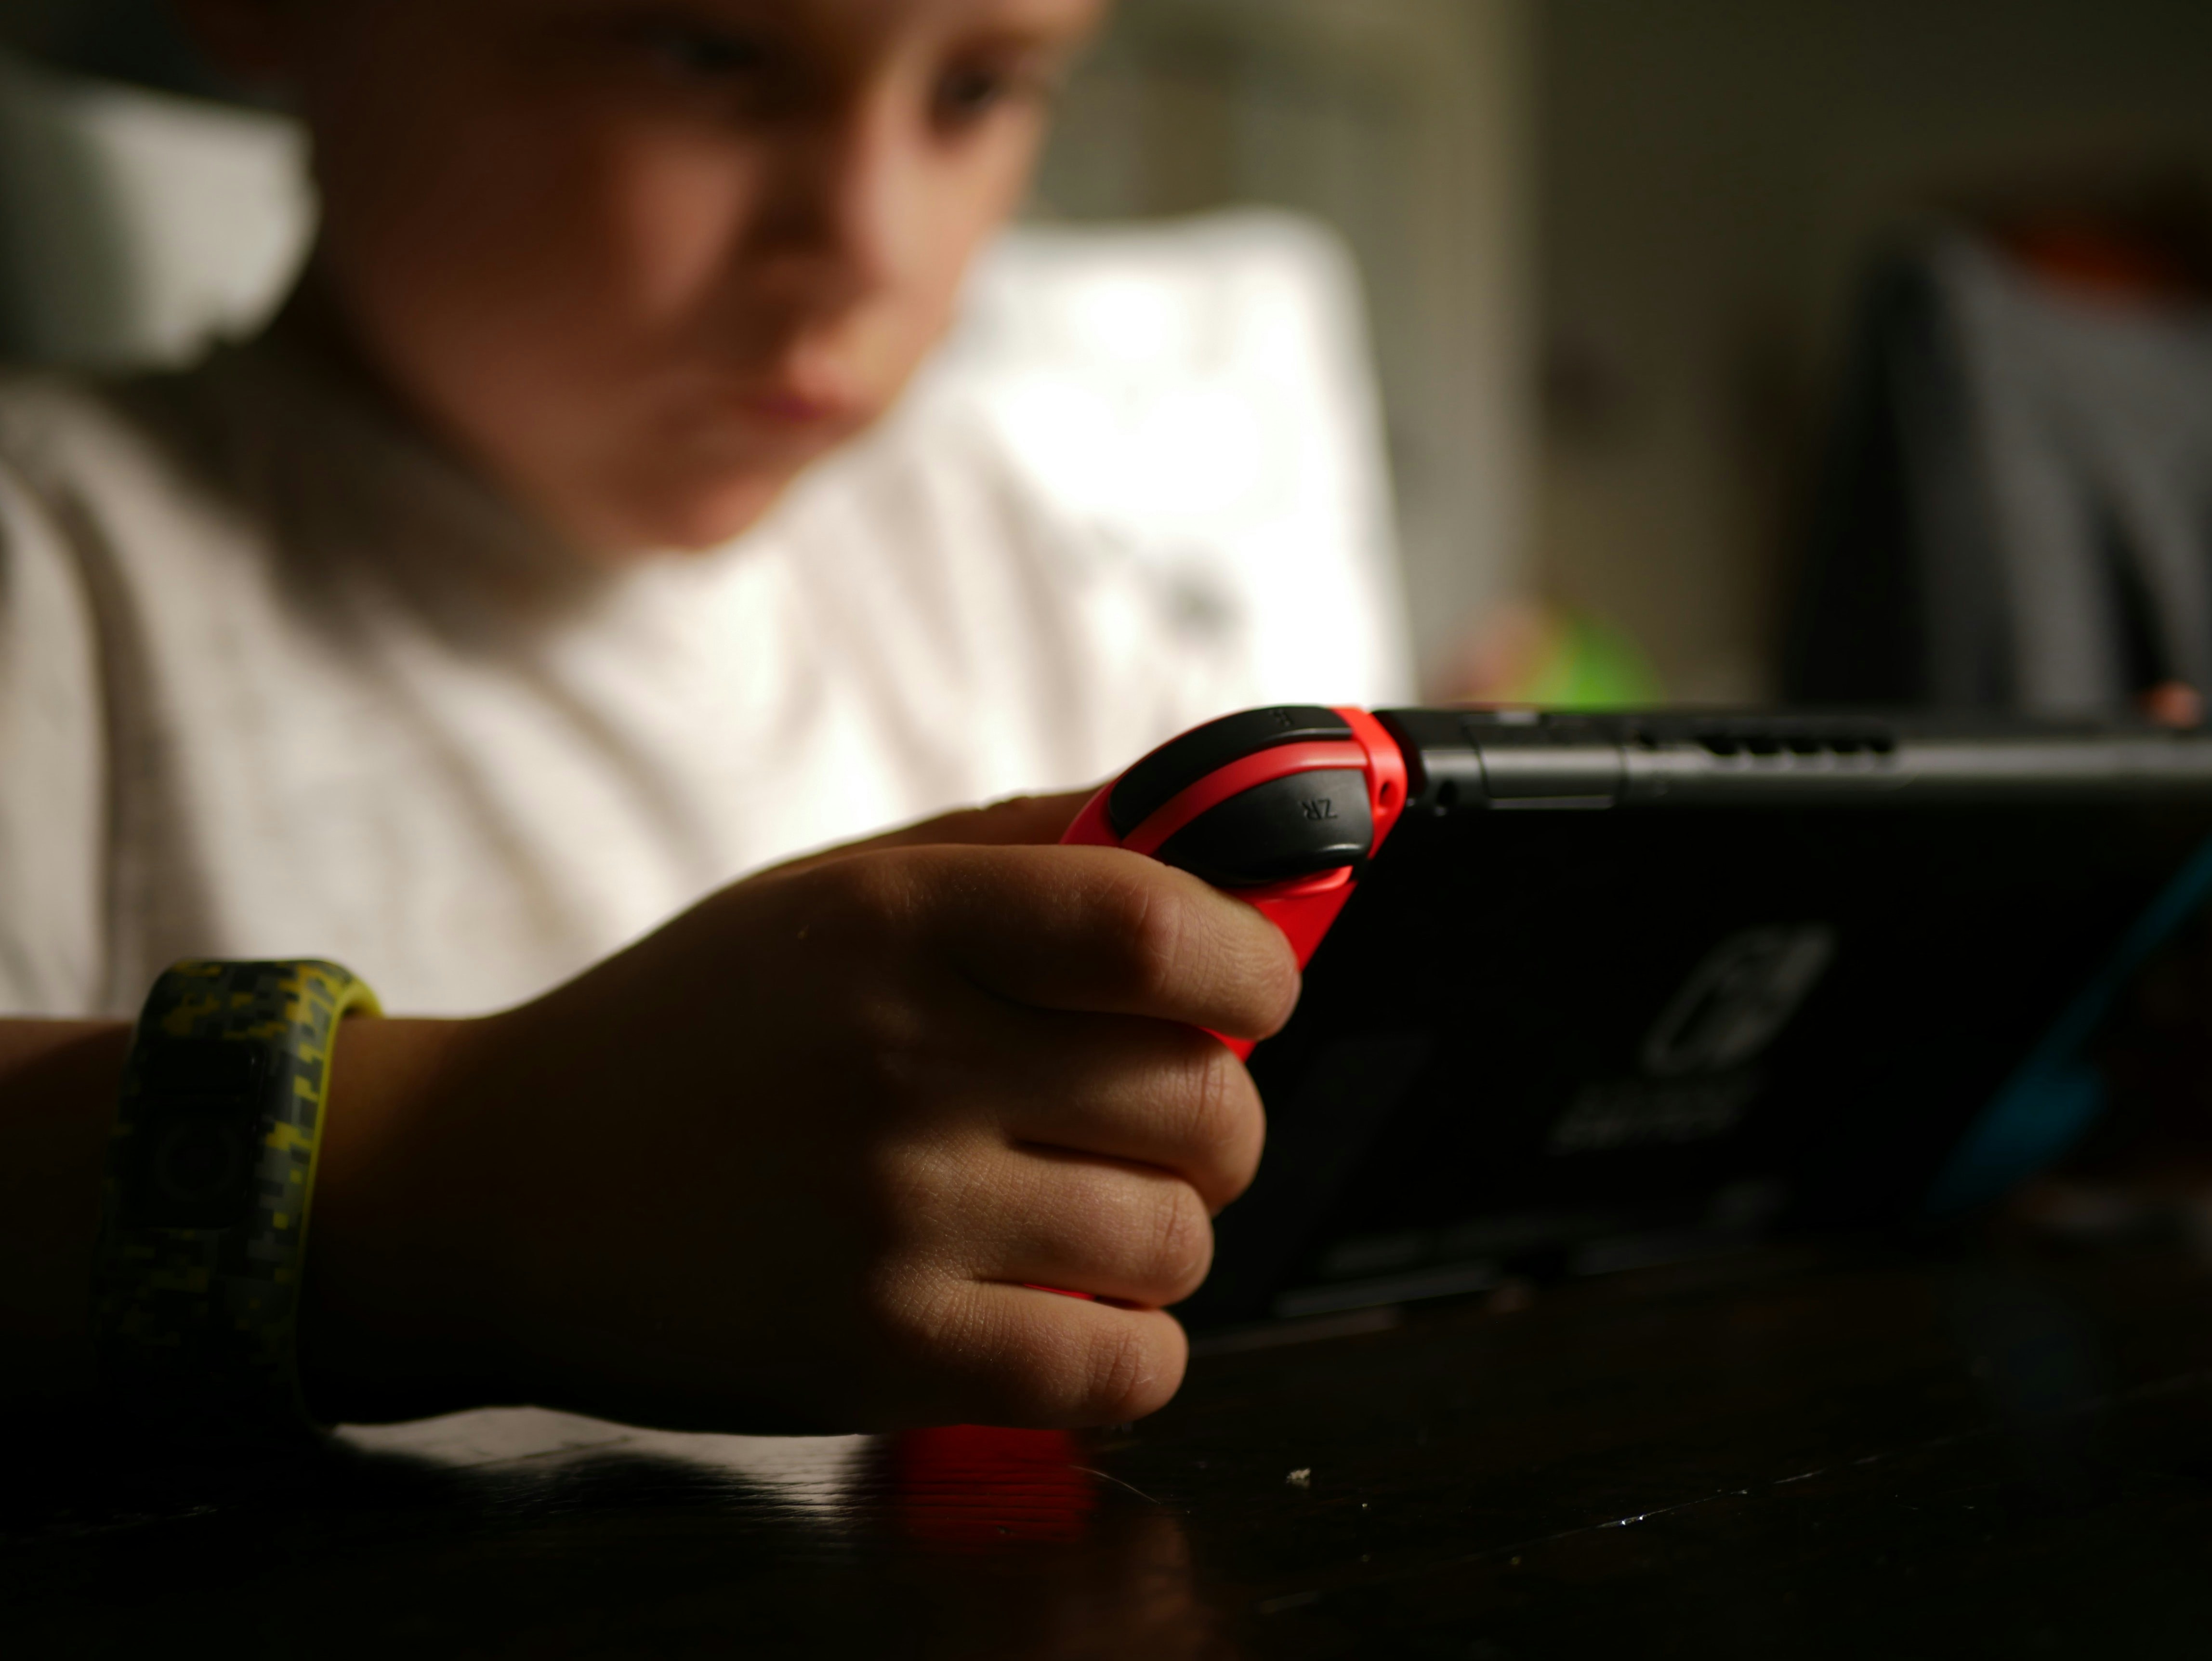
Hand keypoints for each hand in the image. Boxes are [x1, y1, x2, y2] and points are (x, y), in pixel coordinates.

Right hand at [304, 794, 1300, 1431]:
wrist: (500, 1191)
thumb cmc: (697, 1026)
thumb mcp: (837, 893)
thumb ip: (1025, 852)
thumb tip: (1213, 845)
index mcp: (900, 922)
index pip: (1160, 925)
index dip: (1255, 967)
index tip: (1253, 996)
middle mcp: (904, 1059)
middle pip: (1205, 1103)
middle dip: (1213, 1122)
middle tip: (1143, 1125)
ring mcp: (895, 1217)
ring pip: (1176, 1243)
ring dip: (1160, 1237)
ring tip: (1075, 1218)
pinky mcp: (882, 1357)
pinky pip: (1122, 1369)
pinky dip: (1131, 1350)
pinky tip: (1066, 1312)